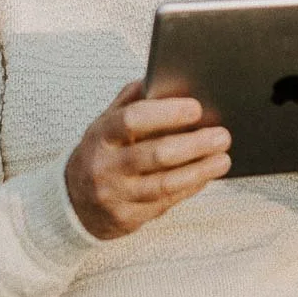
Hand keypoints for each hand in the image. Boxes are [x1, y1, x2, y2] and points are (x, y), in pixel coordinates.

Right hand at [64, 82, 230, 238]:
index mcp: (101, 135)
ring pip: (164, 184)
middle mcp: (105, 166)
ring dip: (199, 171)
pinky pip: (165, 203)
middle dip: (193, 145)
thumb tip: (160, 78)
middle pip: (155, 155)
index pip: (131, 120)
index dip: (165, 113)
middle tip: (222, 136)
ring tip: (223, 159)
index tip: (196, 107)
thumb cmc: (102, 153)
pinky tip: (206, 176)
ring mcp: (115, 195)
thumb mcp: (106, 124)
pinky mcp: (126, 218)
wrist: (74, 201)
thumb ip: (130, 102)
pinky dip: (189, 188)